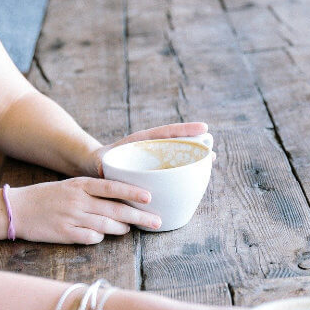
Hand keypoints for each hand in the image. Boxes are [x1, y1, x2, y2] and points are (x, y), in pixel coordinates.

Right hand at [11, 177, 161, 243]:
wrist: (17, 209)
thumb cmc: (48, 197)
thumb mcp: (71, 186)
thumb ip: (94, 192)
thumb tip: (122, 201)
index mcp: (80, 185)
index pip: (112, 188)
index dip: (132, 192)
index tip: (150, 197)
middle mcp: (78, 201)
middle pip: (115, 210)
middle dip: (139, 217)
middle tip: (156, 221)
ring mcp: (72, 218)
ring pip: (106, 226)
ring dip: (121, 229)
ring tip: (129, 229)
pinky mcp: (65, 234)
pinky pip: (91, 238)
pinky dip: (99, 237)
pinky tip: (101, 235)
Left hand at [86, 122, 209, 176]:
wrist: (97, 167)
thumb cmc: (99, 163)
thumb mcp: (100, 163)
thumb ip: (103, 166)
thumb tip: (103, 169)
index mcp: (140, 142)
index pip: (164, 132)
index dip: (184, 130)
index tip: (204, 128)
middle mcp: (151, 149)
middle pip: (176, 144)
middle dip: (195, 146)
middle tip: (211, 153)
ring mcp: (155, 160)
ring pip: (177, 158)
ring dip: (192, 160)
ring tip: (209, 162)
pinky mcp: (156, 172)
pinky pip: (172, 171)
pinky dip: (184, 174)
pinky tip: (195, 181)